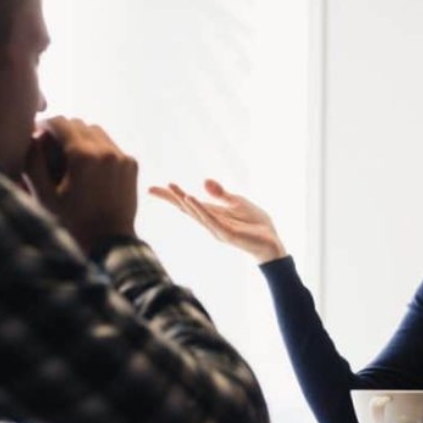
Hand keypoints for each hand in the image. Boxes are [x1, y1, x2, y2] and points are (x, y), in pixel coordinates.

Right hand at [25, 117, 137, 252]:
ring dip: (82, 138)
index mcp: (83, 155)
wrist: (108, 241)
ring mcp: (122, 157)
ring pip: (97, 133)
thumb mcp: (44, 195)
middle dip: (64, 131)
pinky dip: (99, 150)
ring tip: (71, 156)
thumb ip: (33, 162)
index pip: (61, 123)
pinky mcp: (132, 165)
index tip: (37, 134)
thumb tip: (33, 136)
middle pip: (79, 124)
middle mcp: (105, 150)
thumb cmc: (71, 222)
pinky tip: (90, 167)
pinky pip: (112, 146)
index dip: (45, 125)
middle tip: (52, 146)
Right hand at [149, 180, 286, 262]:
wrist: (272, 241)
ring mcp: (217, 229)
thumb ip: (221, 194)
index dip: (172, 195)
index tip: (154, 188)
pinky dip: (200, 210)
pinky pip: (211, 219)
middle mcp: (210, 222)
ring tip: (172, 190)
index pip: (188, 203)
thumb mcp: (238, 202)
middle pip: (186, 208)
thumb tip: (203, 181)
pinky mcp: (227, 233)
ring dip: (184, 201)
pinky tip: (190, 199)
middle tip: (150, 189)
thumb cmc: (256, 224)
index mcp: (212, 214)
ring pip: (196, 214)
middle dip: (170, 199)